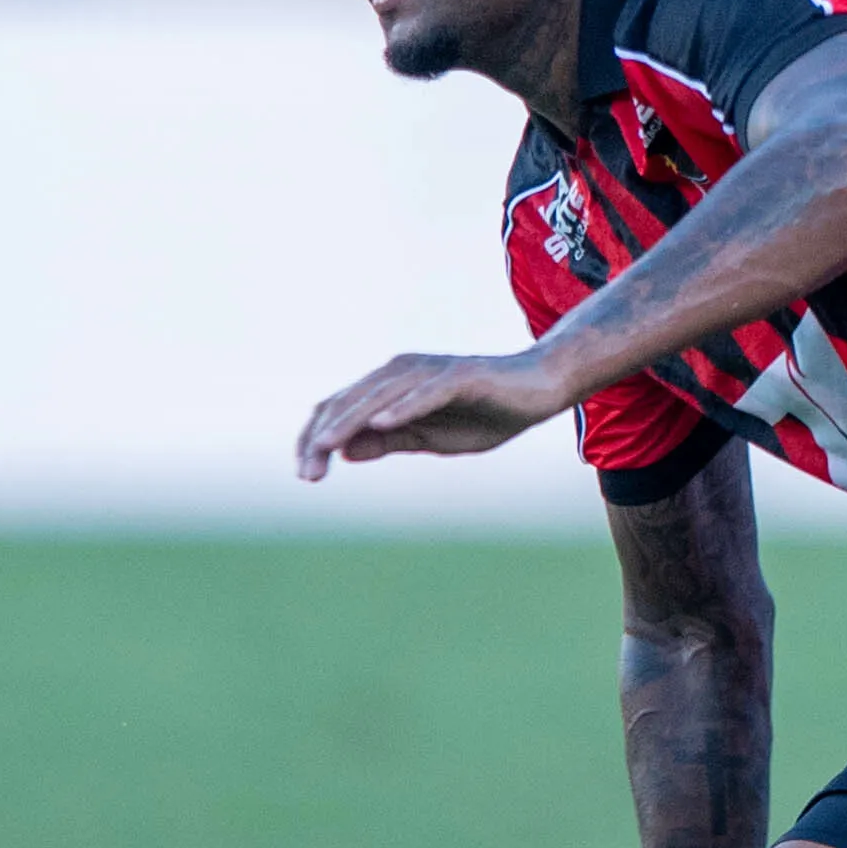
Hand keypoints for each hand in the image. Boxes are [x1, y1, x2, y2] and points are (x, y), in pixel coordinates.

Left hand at [295, 350, 567, 478]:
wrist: (541, 390)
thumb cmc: (486, 412)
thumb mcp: (431, 437)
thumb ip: (391, 441)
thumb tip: (345, 451)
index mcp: (392, 386)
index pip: (340, 407)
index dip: (316, 438)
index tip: (305, 474)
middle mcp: (404, 371)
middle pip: (351, 401)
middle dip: (323, 437)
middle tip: (307, 476)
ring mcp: (432, 371)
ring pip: (380, 395)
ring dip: (351, 422)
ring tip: (326, 447)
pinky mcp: (461, 376)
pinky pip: (426, 392)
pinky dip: (402, 407)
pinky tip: (381, 424)